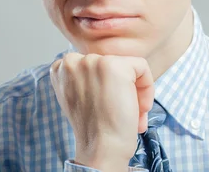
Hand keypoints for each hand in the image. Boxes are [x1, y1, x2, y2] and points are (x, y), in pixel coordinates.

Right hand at [50, 52, 154, 170]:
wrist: (101, 149)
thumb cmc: (94, 129)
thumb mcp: (78, 96)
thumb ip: (84, 77)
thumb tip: (105, 68)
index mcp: (61, 68)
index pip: (94, 65)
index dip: (104, 86)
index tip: (107, 105)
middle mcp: (72, 60)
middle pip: (111, 64)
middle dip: (121, 89)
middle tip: (122, 112)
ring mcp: (93, 61)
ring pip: (127, 66)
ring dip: (135, 90)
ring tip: (132, 113)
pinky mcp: (115, 66)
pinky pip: (141, 66)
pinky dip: (147, 87)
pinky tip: (140, 108)